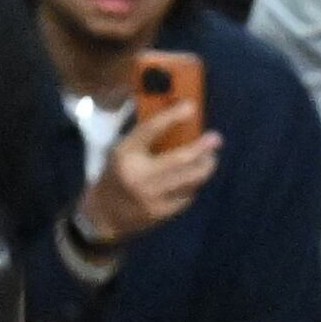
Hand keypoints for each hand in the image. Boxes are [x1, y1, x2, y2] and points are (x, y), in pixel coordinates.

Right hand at [78, 122, 222, 247]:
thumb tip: (177, 119)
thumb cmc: (116, 175)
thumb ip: (145, 139)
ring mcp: (152, 197)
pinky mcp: (162, 213)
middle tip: (216, 138)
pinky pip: (187, 195)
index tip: (191, 107)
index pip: (151, 129)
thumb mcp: (121, 151)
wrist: (104, 214)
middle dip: (201, 148)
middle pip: (179, 159)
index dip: (172, 116)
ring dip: (205, 168)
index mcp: (125, 154)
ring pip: (189, 179)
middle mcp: (139, 175)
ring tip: (211, 159)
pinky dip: (193, 185)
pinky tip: (194, 179)